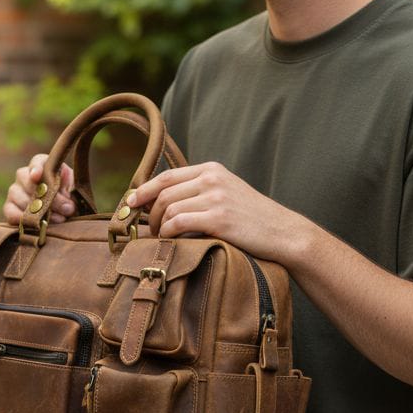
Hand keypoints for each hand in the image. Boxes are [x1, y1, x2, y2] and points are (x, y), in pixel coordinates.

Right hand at [2, 154, 75, 225]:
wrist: (62, 214)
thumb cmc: (69, 197)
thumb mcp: (73, 191)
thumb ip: (72, 194)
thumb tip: (67, 207)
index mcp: (43, 166)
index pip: (37, 162)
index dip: (36, 168)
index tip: (36, 177)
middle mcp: (24, 175)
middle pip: (26, 180)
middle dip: (45, 198)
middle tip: (65, 210)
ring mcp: (15, 191)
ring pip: (19, 197)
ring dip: (37, 211)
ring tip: (57, 220)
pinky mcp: (9, 207)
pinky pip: (10, 212)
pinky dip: (22, 219)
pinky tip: (35, 225)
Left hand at [126, 161, 302, 263]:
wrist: (283, 233)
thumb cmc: (253, 221)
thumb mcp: (228, 194)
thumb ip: (201, 192)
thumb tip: (165, 203)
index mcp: (212, 169)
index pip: (166, 176)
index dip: (142, 190)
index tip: (129, 205)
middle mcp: (212, 178)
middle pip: (163, 193)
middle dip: (149, 214)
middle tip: (148, 232)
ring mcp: (215, 197)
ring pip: (168, 208)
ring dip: (158, 228)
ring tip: (160, 240)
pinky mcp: (218, 218)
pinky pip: (178, 222)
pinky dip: (168, 234)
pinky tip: (170, 243)